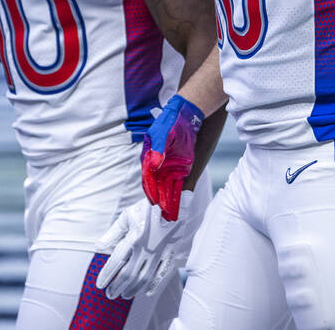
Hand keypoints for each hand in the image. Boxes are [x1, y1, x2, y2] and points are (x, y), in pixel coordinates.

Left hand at [95, 192, 192, 299]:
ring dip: (132, 289)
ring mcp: (159, 252)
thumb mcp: (126, 216)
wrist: (173, 199)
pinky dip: (155, 284)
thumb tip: (98, 246)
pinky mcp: (171, 252)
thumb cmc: (147, 207)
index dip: (106, 275)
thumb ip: (112, 233)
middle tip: (109, 295)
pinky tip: (147, 292)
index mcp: (133, 238)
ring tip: (124, 295)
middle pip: (128, 274)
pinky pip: (163, 272)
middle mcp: (145, 248)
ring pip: (144, 277)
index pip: (116, 262)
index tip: (99, 285)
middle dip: (117, 286)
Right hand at [141, 95, 202, 220]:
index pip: (147, 178)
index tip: (153, 202)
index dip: (150, 190)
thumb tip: (153, 165)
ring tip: (170, 216)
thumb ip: (158, 150)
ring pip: (166, 189)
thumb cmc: (170, 123)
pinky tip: (177, 206)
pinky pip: (177, 186)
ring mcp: (168, 168)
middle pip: (156, 187)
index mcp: (149, 157)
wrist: (186, 117)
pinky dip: (177, 196)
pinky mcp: (180, 169)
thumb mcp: (163, 135)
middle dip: (159, 201)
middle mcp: (157, 166)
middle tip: (163, 216)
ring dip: (168, 202)